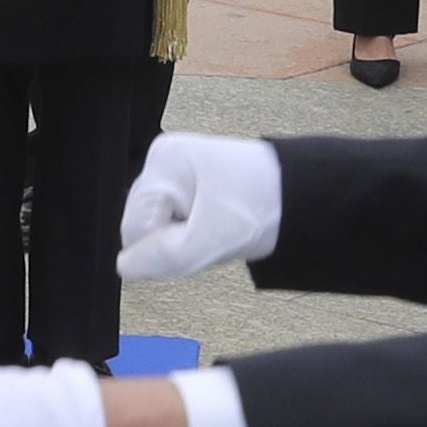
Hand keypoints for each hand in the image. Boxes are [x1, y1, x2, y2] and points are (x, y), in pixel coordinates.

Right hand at [117, 133, 281, 277]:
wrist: (302, 196)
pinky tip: (216, 226)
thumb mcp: (212, 239)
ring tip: (217, 229)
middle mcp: (163, 159)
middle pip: (144, 225)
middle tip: (211, 235)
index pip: (135, 227)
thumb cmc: (263, 206)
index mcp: (163, 160)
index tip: (200, 238)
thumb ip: (164, 257)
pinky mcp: (188, 182)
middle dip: (173, 241)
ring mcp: (175, 169)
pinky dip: (193, 232)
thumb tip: (124, 267)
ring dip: (184, 239)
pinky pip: (174, 220)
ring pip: (158, 226)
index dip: (164, 246)